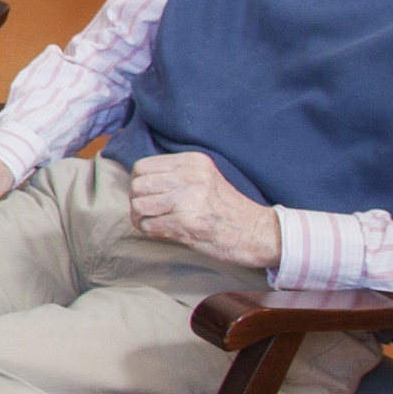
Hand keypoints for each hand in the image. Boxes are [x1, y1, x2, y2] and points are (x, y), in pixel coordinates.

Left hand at [126, 152, 283, 269]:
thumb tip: (135, 182)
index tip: (149, 195)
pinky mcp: (187, 222)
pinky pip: (149, 225)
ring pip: (139, 205)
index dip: (139, 183)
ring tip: (155, 222)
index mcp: (192, 161)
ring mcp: (188, 199)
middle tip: (149, 212)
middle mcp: (189, 176)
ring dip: (142, 218)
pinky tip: (163, 231)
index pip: (142, 167)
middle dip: (138, 201)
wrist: (256, 232)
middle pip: (138, 185)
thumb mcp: (204, 178)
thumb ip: (175, 175)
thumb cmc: (226, 208)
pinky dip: (150, 231)